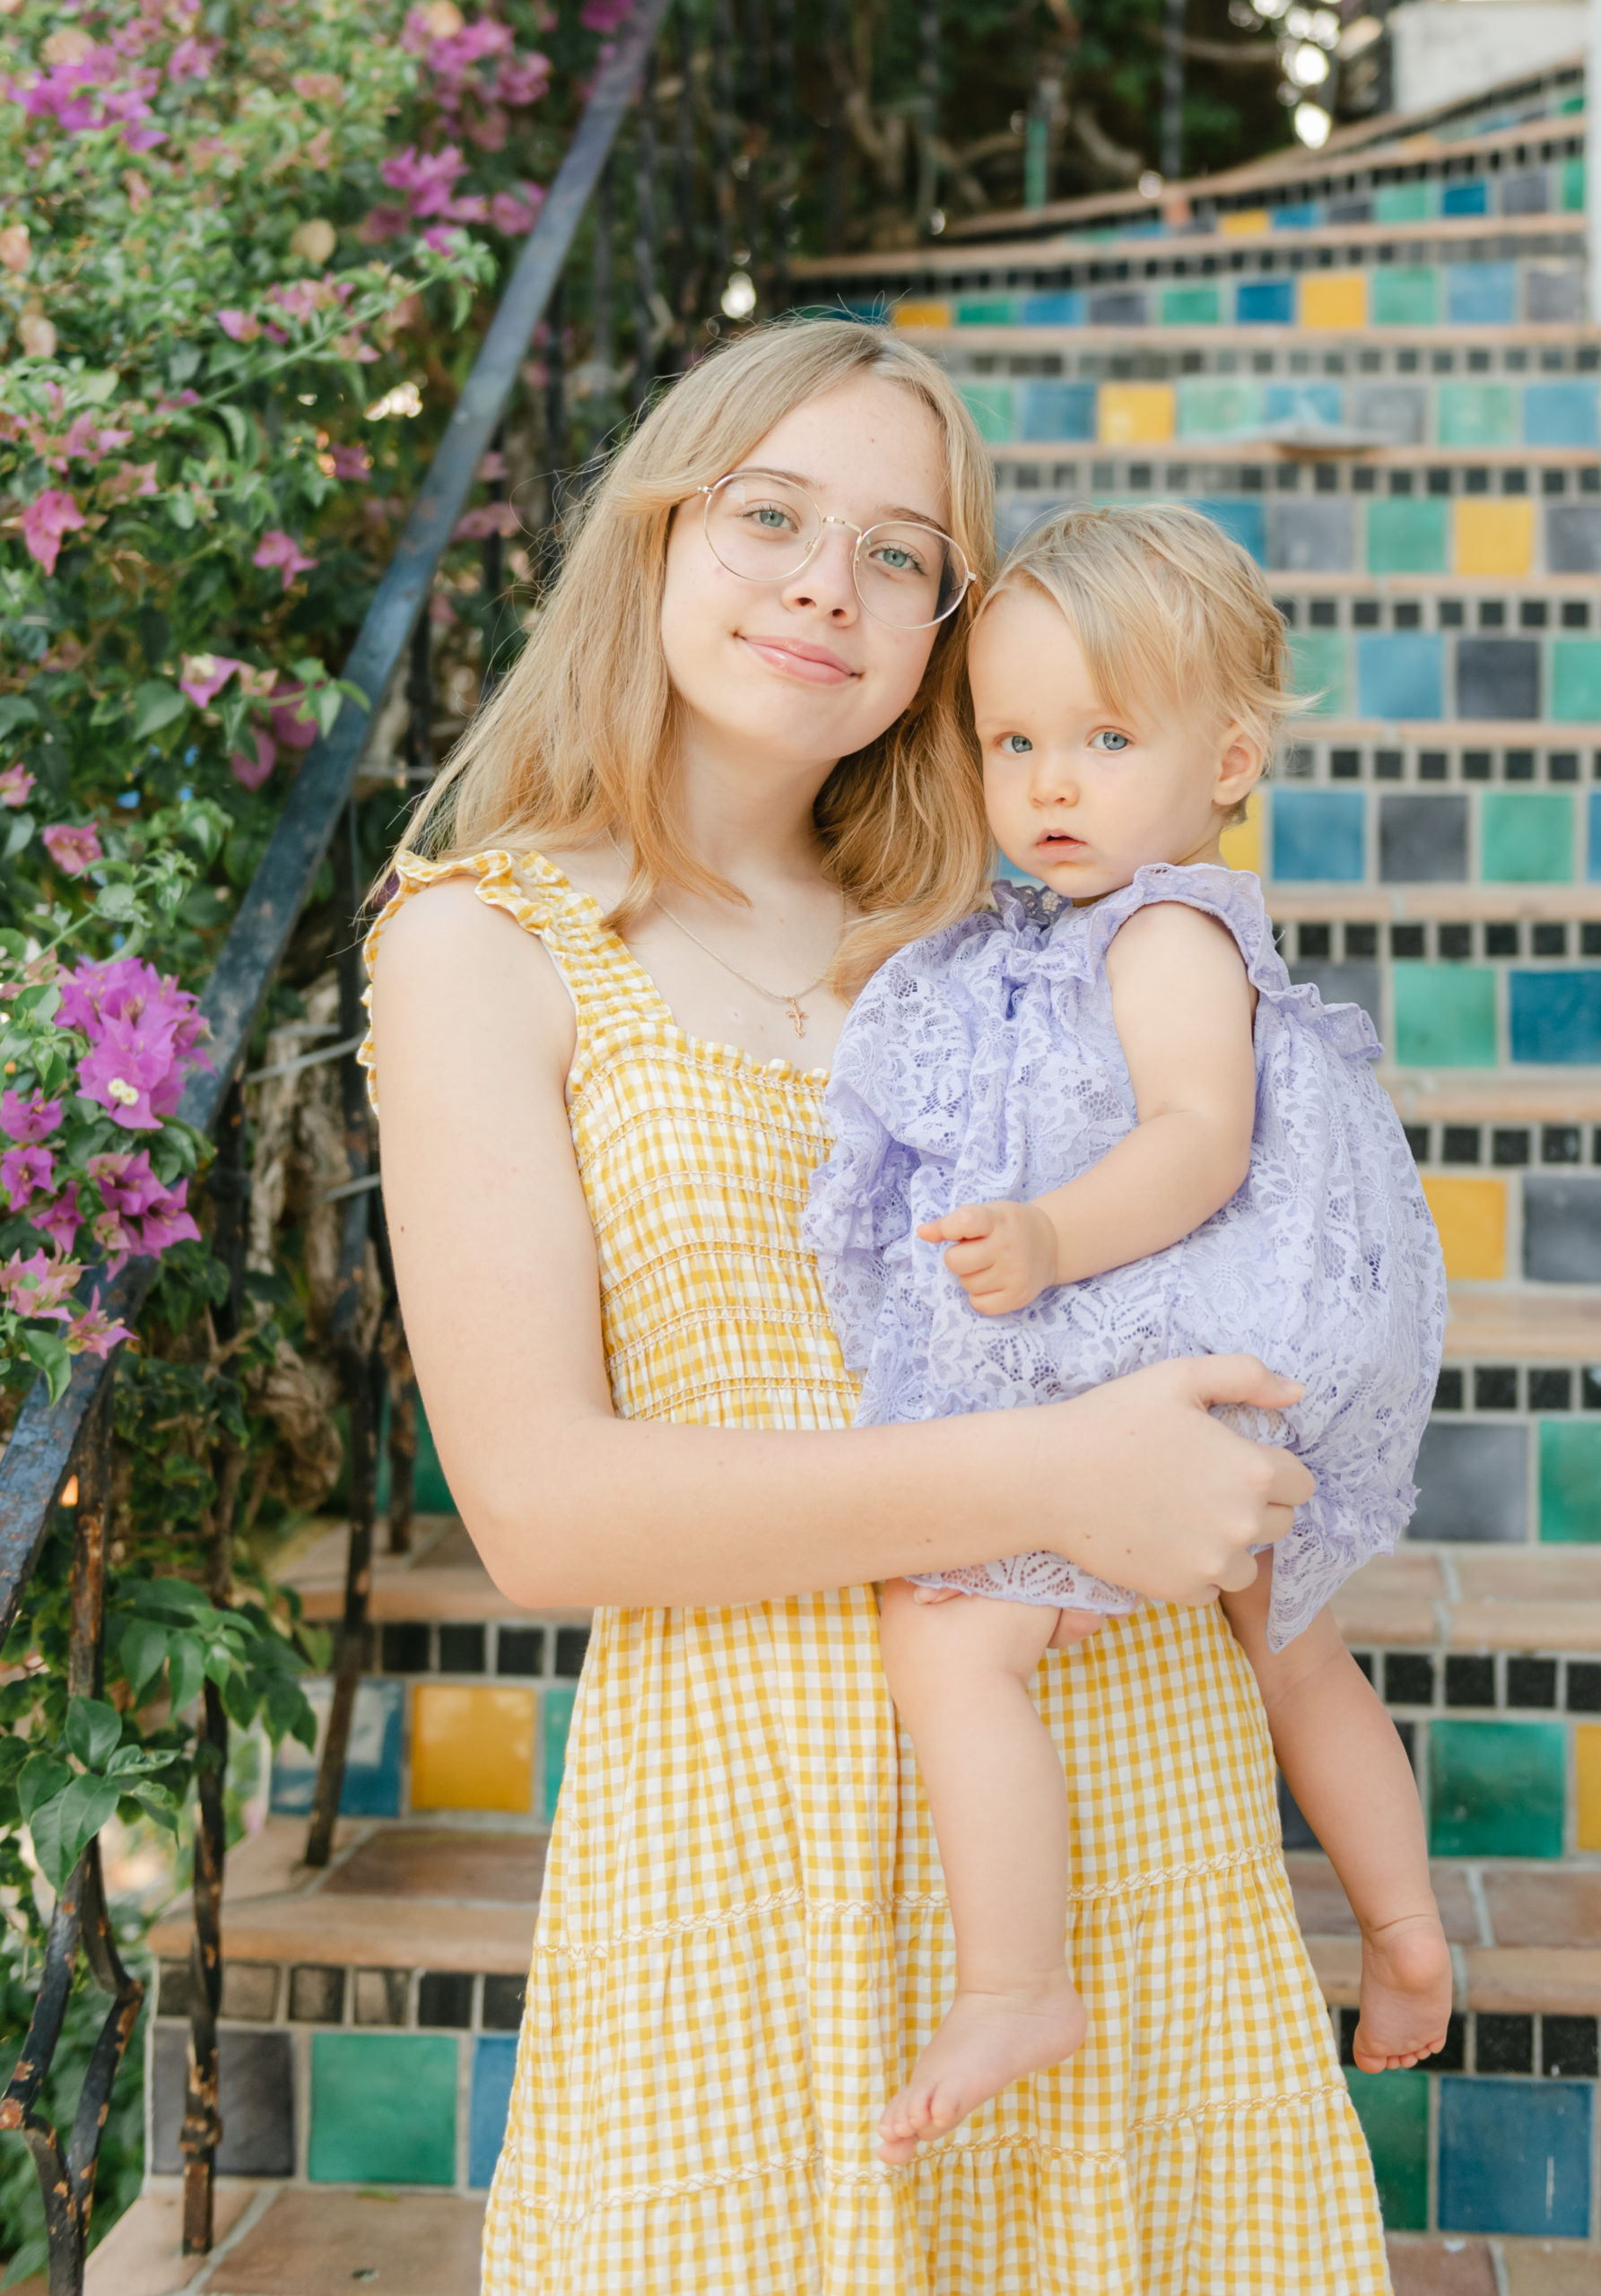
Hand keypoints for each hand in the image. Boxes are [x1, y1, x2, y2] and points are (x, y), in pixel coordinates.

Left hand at [917, 1198, 1058, 1313]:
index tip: (953, 1231)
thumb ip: (951, 1223)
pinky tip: (993, 1282)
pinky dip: (980, 1296)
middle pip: (955, 1261)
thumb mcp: (984, 1214)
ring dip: (970, 1276)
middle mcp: (1008, 1247)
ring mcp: (1015, 1274)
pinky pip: (978, 1304)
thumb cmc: (1007, 1227)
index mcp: (997, 1220)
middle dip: (957, 1257)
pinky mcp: (1018, 1297)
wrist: (1050, 1244)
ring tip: (988, 1266)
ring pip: (966, 1284)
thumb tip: (922, 1233)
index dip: (949, 1228)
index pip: (965, 1222)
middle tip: (973, 1252)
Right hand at [1038, 1355, 1313, 1608]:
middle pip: (1281, 1523)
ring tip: (1186, 1515)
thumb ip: (1246, 1376)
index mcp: (1253, 1470)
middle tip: (1203, 1484)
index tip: (1233, 1460)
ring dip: (1230, 1544)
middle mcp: (1244, 1523)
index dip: (1272, 1469)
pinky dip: (1198, 1571)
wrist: (1047, 1478)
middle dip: (1254, 1505)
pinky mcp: (1182, 1591)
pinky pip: (1213, 1589)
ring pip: (1250, 1562)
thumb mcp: (1179, 1377)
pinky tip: (1165, 1540)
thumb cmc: (1112, 1419)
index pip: (1301, 1483)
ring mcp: (1213, 1563)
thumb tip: (1297, 1393)